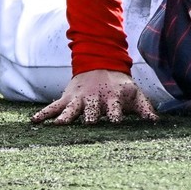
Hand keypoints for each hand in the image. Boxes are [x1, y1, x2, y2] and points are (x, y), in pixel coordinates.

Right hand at [32, 69, 159, 124]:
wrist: (100, 64)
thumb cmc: (120, 85)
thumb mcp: (135, 94)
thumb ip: (146, 109)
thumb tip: (157, 123)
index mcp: (111, 99)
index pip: (114, 110)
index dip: (115, 116)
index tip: (115, 122)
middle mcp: (93, 99)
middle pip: (91, 111)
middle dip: (90, 118)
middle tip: (88, 126)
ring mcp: (78, 100)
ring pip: (70, 110)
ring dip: (66, 118)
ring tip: (59, 126)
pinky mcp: (66, 99)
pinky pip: (53, 107)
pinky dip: (43, 114)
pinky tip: (33, 122)